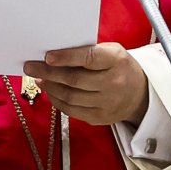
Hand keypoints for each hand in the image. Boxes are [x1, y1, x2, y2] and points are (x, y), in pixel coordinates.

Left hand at [23, 43, 148, 125]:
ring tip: (39, 78)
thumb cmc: (119, 67)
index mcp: (116, 61)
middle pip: (74, 80)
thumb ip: (88, 51)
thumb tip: (55, 55)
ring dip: (50, 87)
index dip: (67, 58)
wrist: (140, 94)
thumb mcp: (112, 52)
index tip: (48, 56)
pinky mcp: (99, 118)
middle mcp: (113, 83)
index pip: (89, 58)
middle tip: (30, 66)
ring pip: (70, 97)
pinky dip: (57, 100)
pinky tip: (50, 90)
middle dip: (49, 73)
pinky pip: (72, 110)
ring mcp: (107, 103)